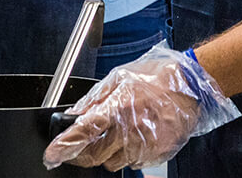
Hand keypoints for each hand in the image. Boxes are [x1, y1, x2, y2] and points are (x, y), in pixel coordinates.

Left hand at [43, 45, 239, 171]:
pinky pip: (132, 163)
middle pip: (94, 155)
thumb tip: (74, 114)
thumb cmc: (155, 77)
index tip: (52, 154)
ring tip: (114, 133)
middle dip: (81, 154)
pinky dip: (126, 154)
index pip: (83, 132)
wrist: (190, 87)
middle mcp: (130, 131)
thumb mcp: (118, 78)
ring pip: (112, 163)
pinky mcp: (156, 155)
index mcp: (117, 108)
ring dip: (105, 154)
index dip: (64, 146)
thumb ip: (94, 99)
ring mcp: (144, 146)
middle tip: (78, 145)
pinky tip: (133, 135)